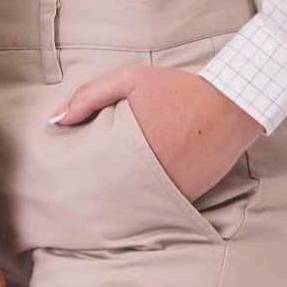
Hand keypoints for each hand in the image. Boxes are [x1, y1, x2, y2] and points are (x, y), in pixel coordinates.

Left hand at [49, 65, 264, 201]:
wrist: (230, 106)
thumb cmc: (178, 89)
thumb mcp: (131, 79)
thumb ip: (90, 96)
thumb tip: (56, 119)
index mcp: (131, 144)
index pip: (92, 171)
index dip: (75, 179)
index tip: (60, 182)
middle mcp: (150, 173)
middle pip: (108, 194)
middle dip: (91, 195)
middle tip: (71, 197)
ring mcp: (170, 189)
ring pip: (131, 205)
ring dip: (116, 201)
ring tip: (97, 199)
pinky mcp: (187, 197)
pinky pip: (157, 206)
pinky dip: (143, 202)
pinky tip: (130, 195)